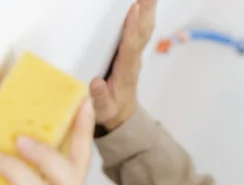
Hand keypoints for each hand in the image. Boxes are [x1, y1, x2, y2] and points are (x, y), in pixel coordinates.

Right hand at [90, 0, 156, 130]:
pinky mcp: (131, 51)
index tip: (134, 9)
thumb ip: (100, 98)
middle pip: (142, 31)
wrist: (122, 115)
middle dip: (146, 10)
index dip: (132, 27)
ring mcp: (134, 54)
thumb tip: (96, 83)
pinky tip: (141, 1)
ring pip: (144, 27)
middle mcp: (133, 59)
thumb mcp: (103, 110)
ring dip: (147, 8)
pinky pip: (140, 29)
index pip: (130, 46)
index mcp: (125, 71)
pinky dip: (142, 13)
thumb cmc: (110, 111)